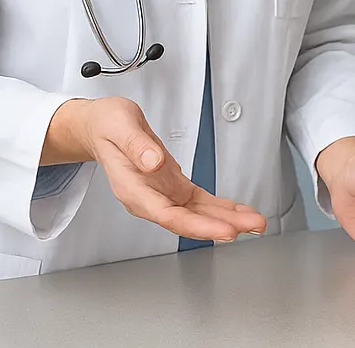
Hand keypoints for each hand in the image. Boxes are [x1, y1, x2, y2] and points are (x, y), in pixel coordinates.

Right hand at [50, 98, 266, 241]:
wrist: (99, 126)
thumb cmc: (106, 125)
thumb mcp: (118, 125)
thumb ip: (136, 146)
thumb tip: (154, 163)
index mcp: (133, 189)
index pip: (169, 216)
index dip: (198, 226)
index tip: (224, 230)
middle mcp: (149, 198)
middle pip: (189, 220)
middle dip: (223, 225)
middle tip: (253, 226)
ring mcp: (162, 194)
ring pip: (198, 214)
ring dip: (227, 219)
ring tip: (255, 221)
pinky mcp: (172, 186)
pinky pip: (199, 202)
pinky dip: (220, 207)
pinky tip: (238, 212)